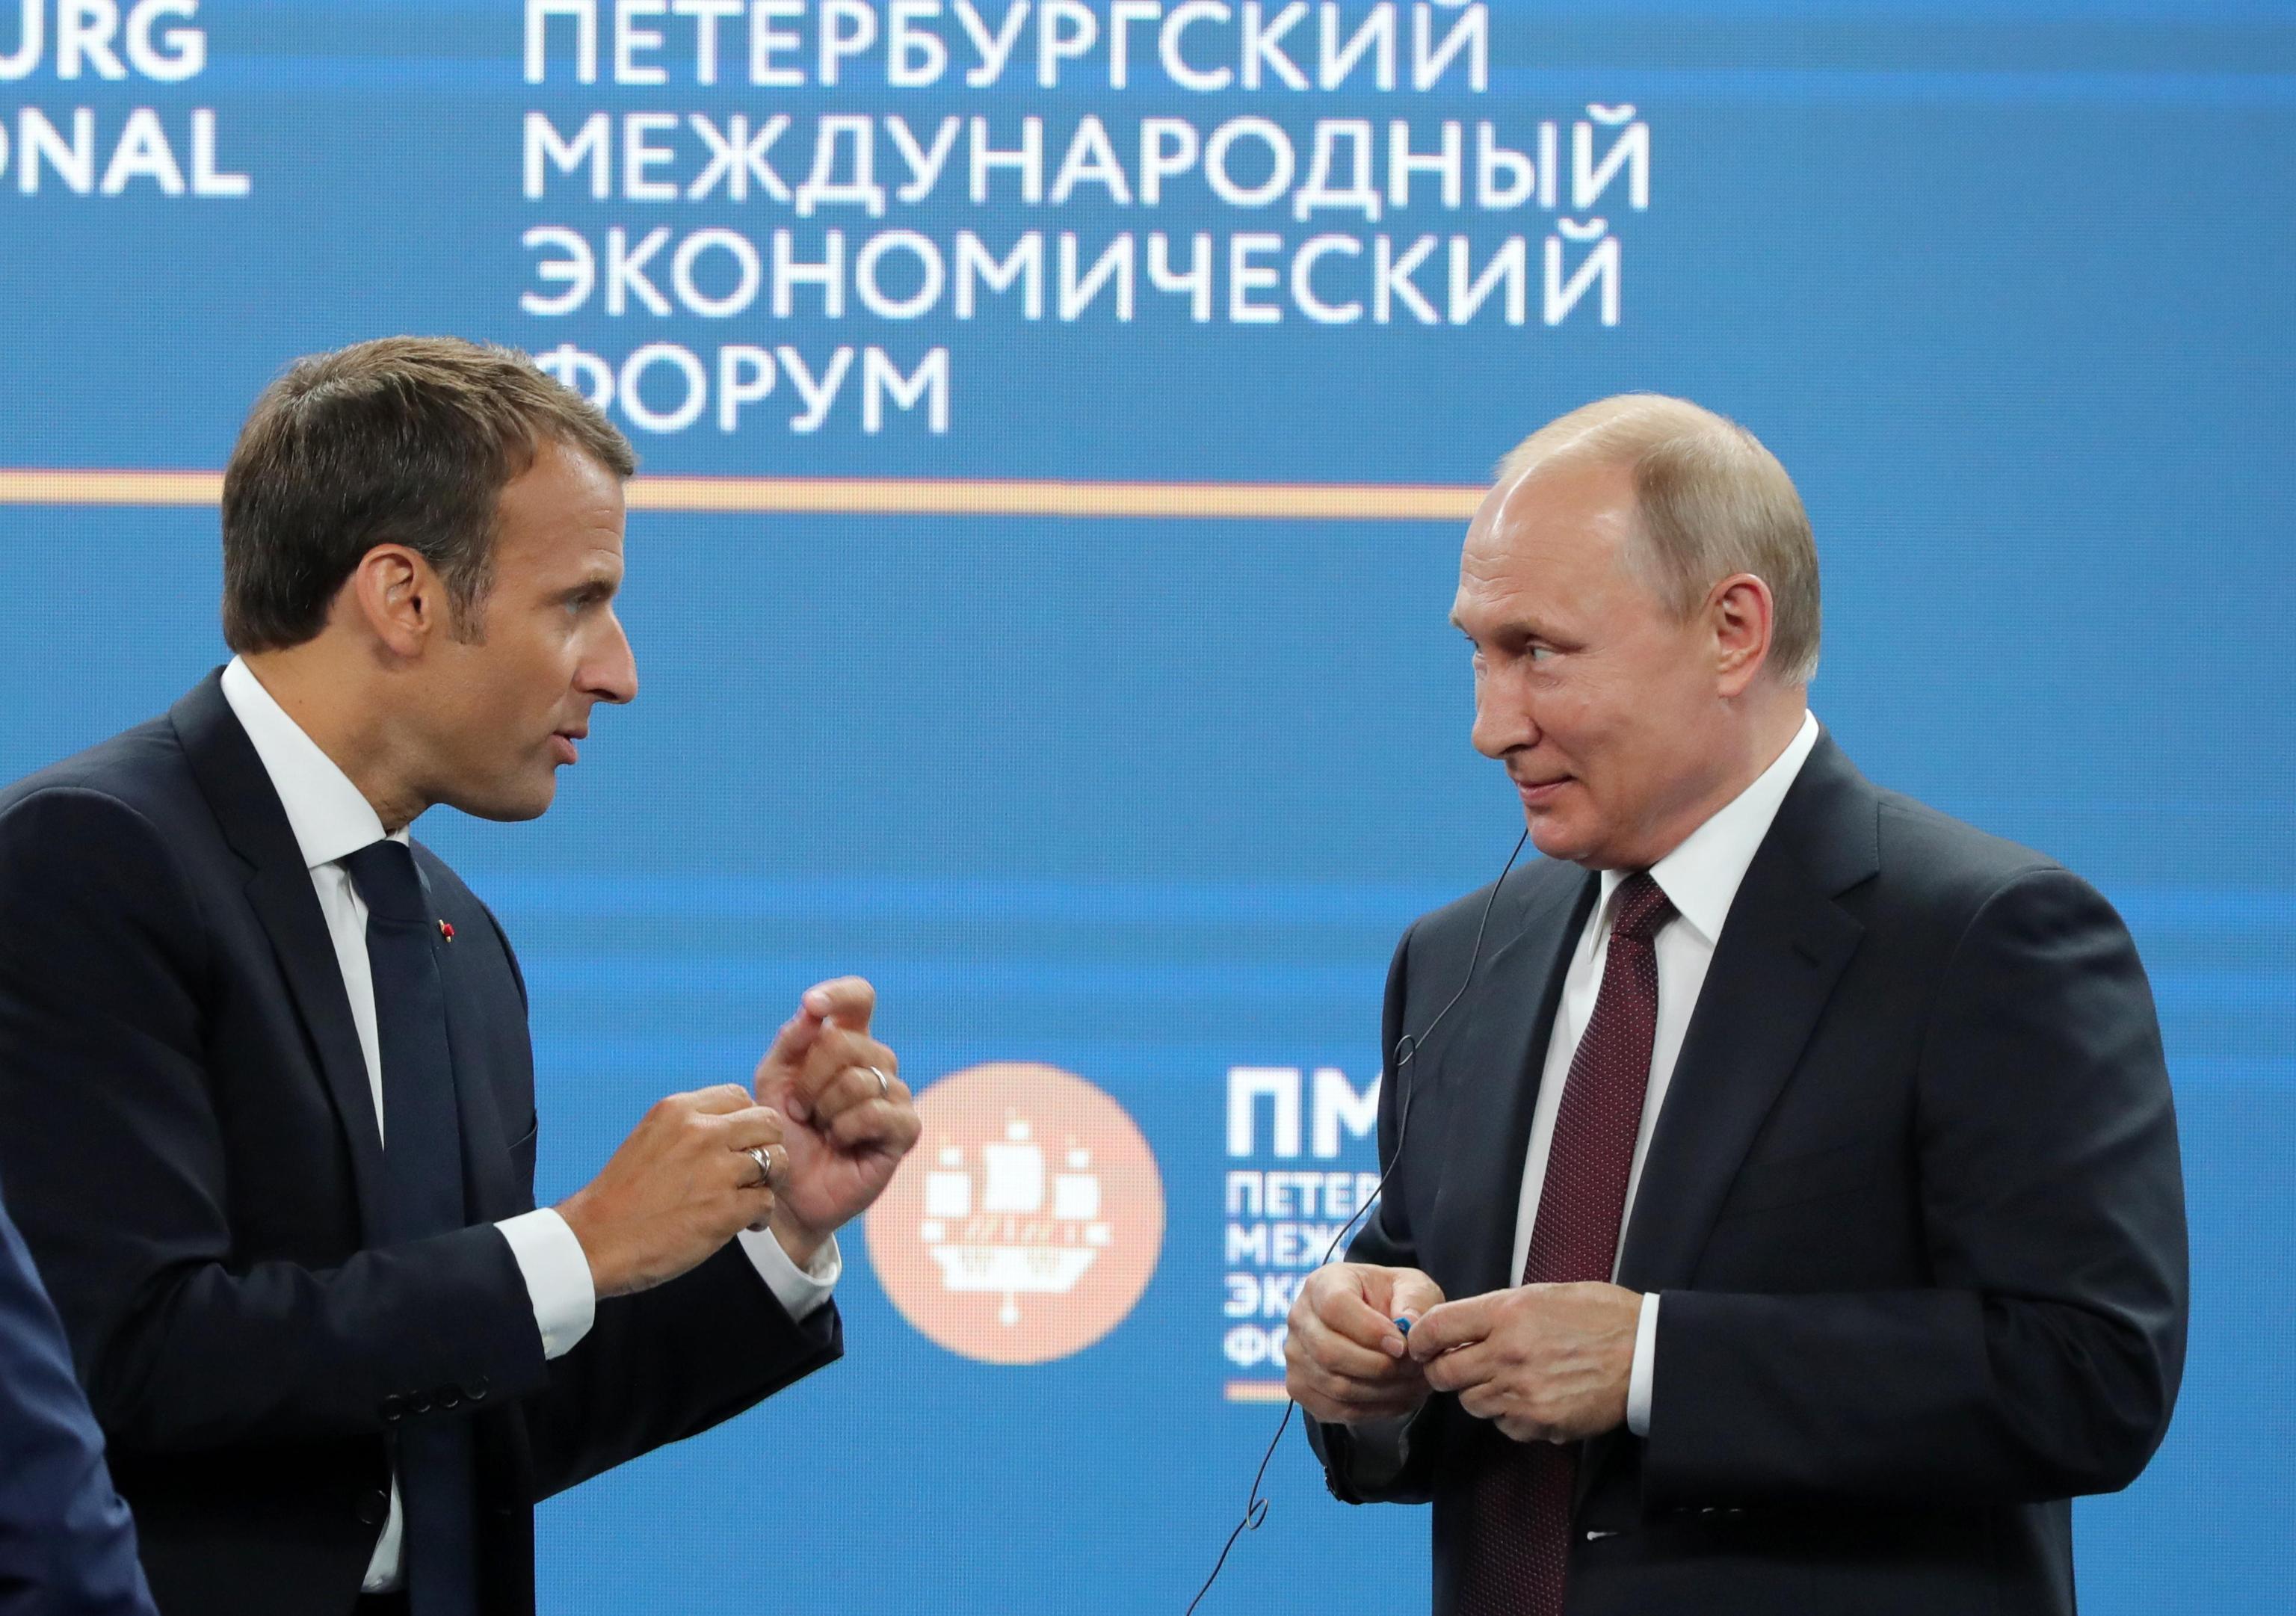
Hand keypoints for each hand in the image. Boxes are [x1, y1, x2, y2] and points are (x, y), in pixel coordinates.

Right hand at [555, 1085, 785, 1298]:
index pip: (740, 1096)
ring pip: (777, 1160)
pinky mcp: (726, 1209)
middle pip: (769, 1123)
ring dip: (769, 1182)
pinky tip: (745, 1225)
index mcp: (680, 1109)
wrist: (595, 1240)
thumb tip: (734, 1128)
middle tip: (756, 1171)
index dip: (747, 1122)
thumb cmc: (622, 1196)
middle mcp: (702, 1131)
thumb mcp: (652, 1137)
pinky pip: (767, 1201)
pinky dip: (761, 1215)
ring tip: (750, 1199)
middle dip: (768, 1146)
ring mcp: (717, 1169)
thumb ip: (691, 1127)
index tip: (739, 1144)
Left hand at [750, 977, 921, 1268]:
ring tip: (820, 1129)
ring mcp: (896, 1095)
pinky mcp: (905, 1129)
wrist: (786, 1188)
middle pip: (847, 1043)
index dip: (839, 994)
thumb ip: (792, 1041)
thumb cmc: (782, 1131)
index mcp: (848, 1042)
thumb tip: (813, 1011)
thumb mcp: (774, 1080)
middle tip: (799, 1109)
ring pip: (858, 1079)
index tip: (812, 1005)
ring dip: (824, 1108)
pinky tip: (840, 1142)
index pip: (859, 999)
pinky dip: (846, 1128)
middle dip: (809, 1079)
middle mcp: (877, 1063)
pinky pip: (876, 1112)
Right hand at [1284, 1263, 1446, 1424]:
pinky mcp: (1300, 1387)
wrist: (1375, 1325)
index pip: (1335, 1307)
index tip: (1402, 1345)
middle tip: (1414, 1369)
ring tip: (1414, 1384)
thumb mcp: (1413, 1287)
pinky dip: (1374, 1410)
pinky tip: (1399, 1398)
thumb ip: (1415, 1300)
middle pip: (1329, 1352)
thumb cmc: (1393, 1301)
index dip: (1370, 1330)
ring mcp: (1295, 1355)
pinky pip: (1336, 1409)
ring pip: (1335, 1386)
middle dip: (1379, 1367)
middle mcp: (1300, 1318)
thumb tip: (1409, 1326)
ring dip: (1382, 1391)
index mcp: (1322, 1283)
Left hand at [1408, 1281, 1641, 1442]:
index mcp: (1507, 1314)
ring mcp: (1523, 1393)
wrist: (1646, 1353)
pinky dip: (1509, 1416)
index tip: (1419, 1344)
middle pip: (1444, 1374)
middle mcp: (1508, 1354)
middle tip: (1455, 1366)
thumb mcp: (1543, 1295)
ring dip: (1478, 1393)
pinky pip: (1504, 1425)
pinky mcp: (1541, 1423)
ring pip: (1471, 1403)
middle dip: (1443, 1371)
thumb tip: (1461, 1328)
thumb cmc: (1600, 1315)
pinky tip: (1532, 1398)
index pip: (1437, 1327)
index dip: (1420, 1338)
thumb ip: (1498, 1312)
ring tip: (1503, 1380)